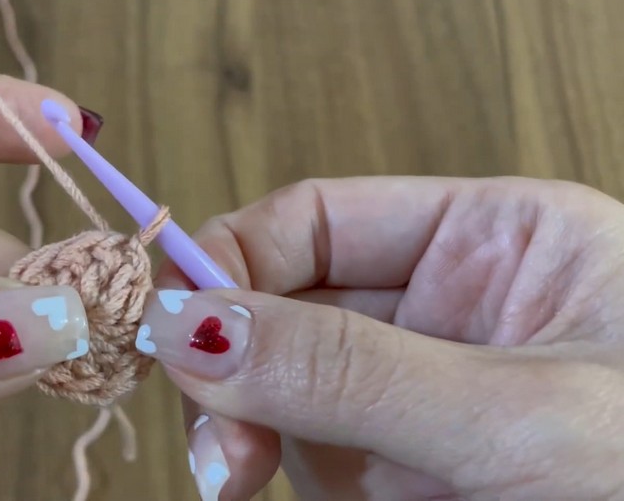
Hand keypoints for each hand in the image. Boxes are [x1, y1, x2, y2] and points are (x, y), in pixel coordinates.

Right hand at [150, 177, 623, 499]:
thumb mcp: (517, 417)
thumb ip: (350, 370)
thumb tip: (190, 322)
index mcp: (494, 242)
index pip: (316, 218)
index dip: (231, 258)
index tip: (174, 325)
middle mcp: (447, 309)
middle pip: (285, 305)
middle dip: (235, 364)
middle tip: (216, 440)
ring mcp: (419, 395)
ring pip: (283, 387)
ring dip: (244, 429)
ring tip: (238, 480)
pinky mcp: (405, 470)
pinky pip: (306, 454)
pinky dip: (272, 473)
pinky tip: (264, 488)